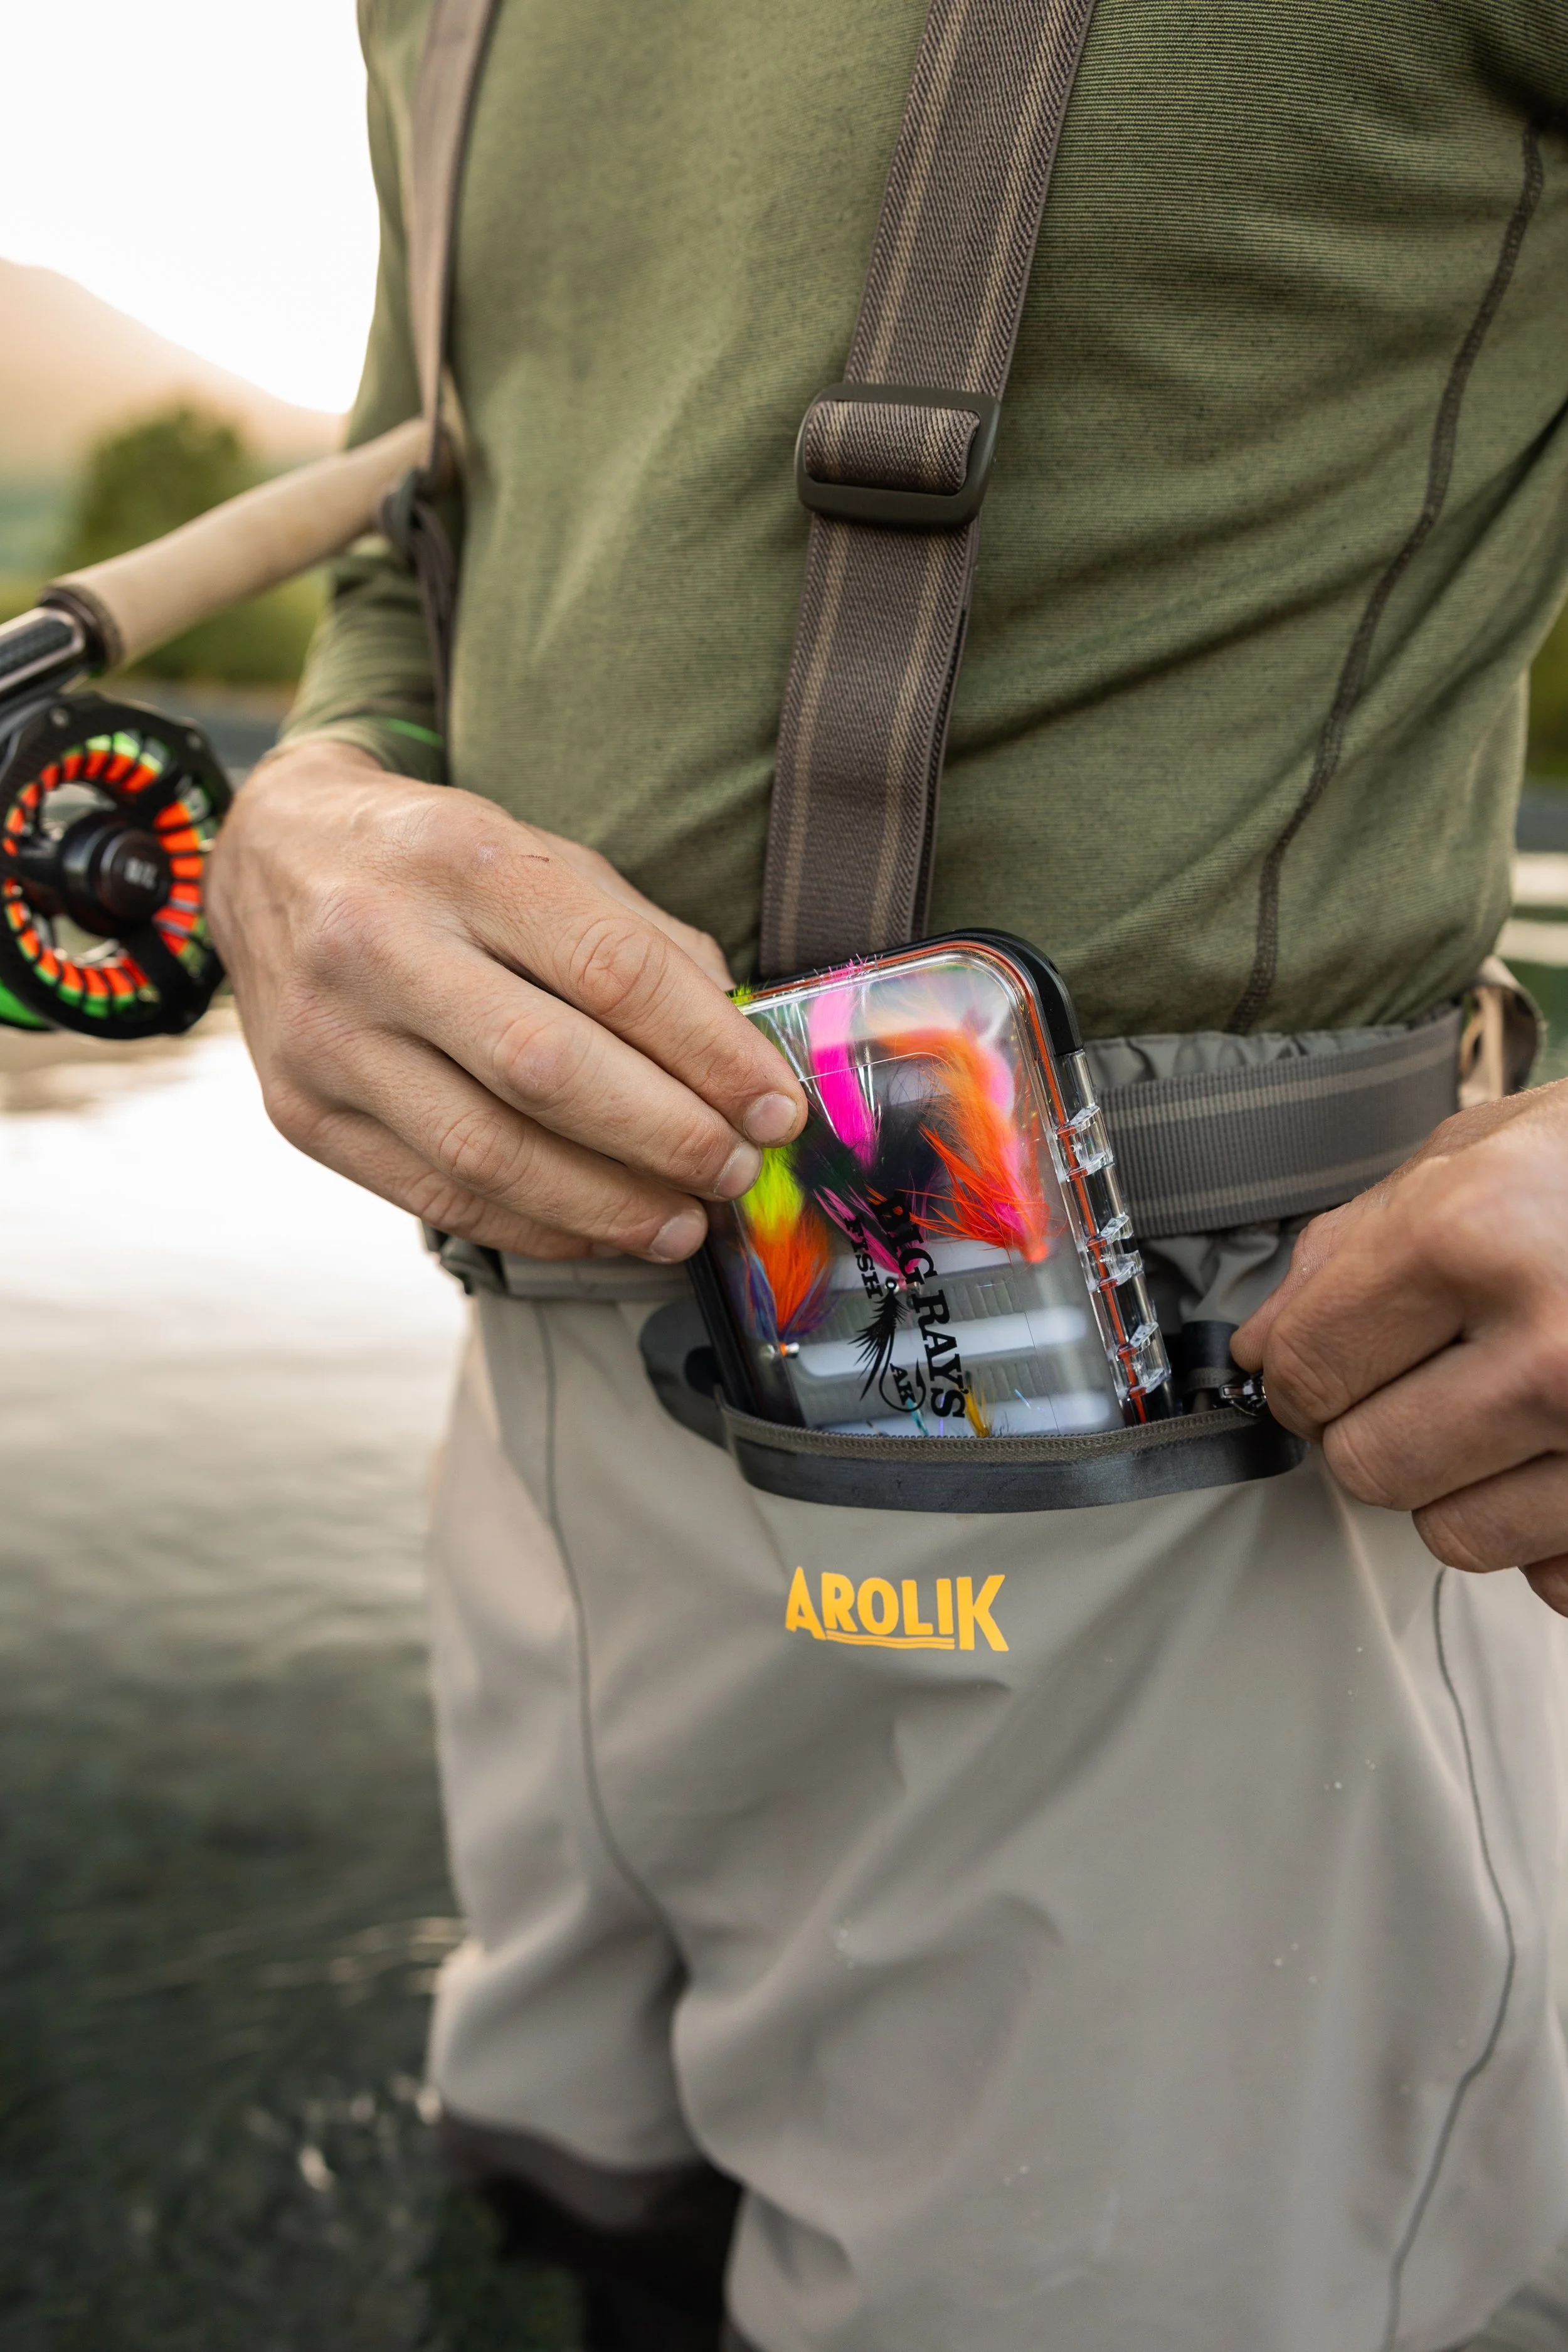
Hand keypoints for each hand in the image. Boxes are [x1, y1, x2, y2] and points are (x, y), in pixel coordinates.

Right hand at [206, 740, 804, 1261]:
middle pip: (548, 1071)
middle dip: (666, 1137)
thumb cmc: (437, 860)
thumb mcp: (541, 856)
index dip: (710, 1051)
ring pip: (488, 1153)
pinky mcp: (303, 1114)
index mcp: (459, 859)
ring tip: (683, 1223)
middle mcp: (378, 945)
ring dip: (607, 1204)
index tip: (776, 1106)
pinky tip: (600, 1231)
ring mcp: (329, 1039)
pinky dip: (535, 1227)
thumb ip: (641, 941)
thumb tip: (737, 1049)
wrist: (270, 855)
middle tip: (736, 1171)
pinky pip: (437, 1196)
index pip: (611, 970)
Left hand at [1232, 1080, 1567, 1613]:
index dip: (1301, 1372)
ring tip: (1519, 1405)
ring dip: (1469, 1484)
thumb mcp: (1480, 1152)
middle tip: (1432, 1378)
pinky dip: (1556, 1531)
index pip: (1305, 1369)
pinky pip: (1558, 1578)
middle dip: (1380, 1428)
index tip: (1323, 1364)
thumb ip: (1354, 1248)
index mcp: (1476, 1237)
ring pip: (1456, 1536)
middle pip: (1368, 1466)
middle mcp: (1554, 1349)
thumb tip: (1266, 1342)